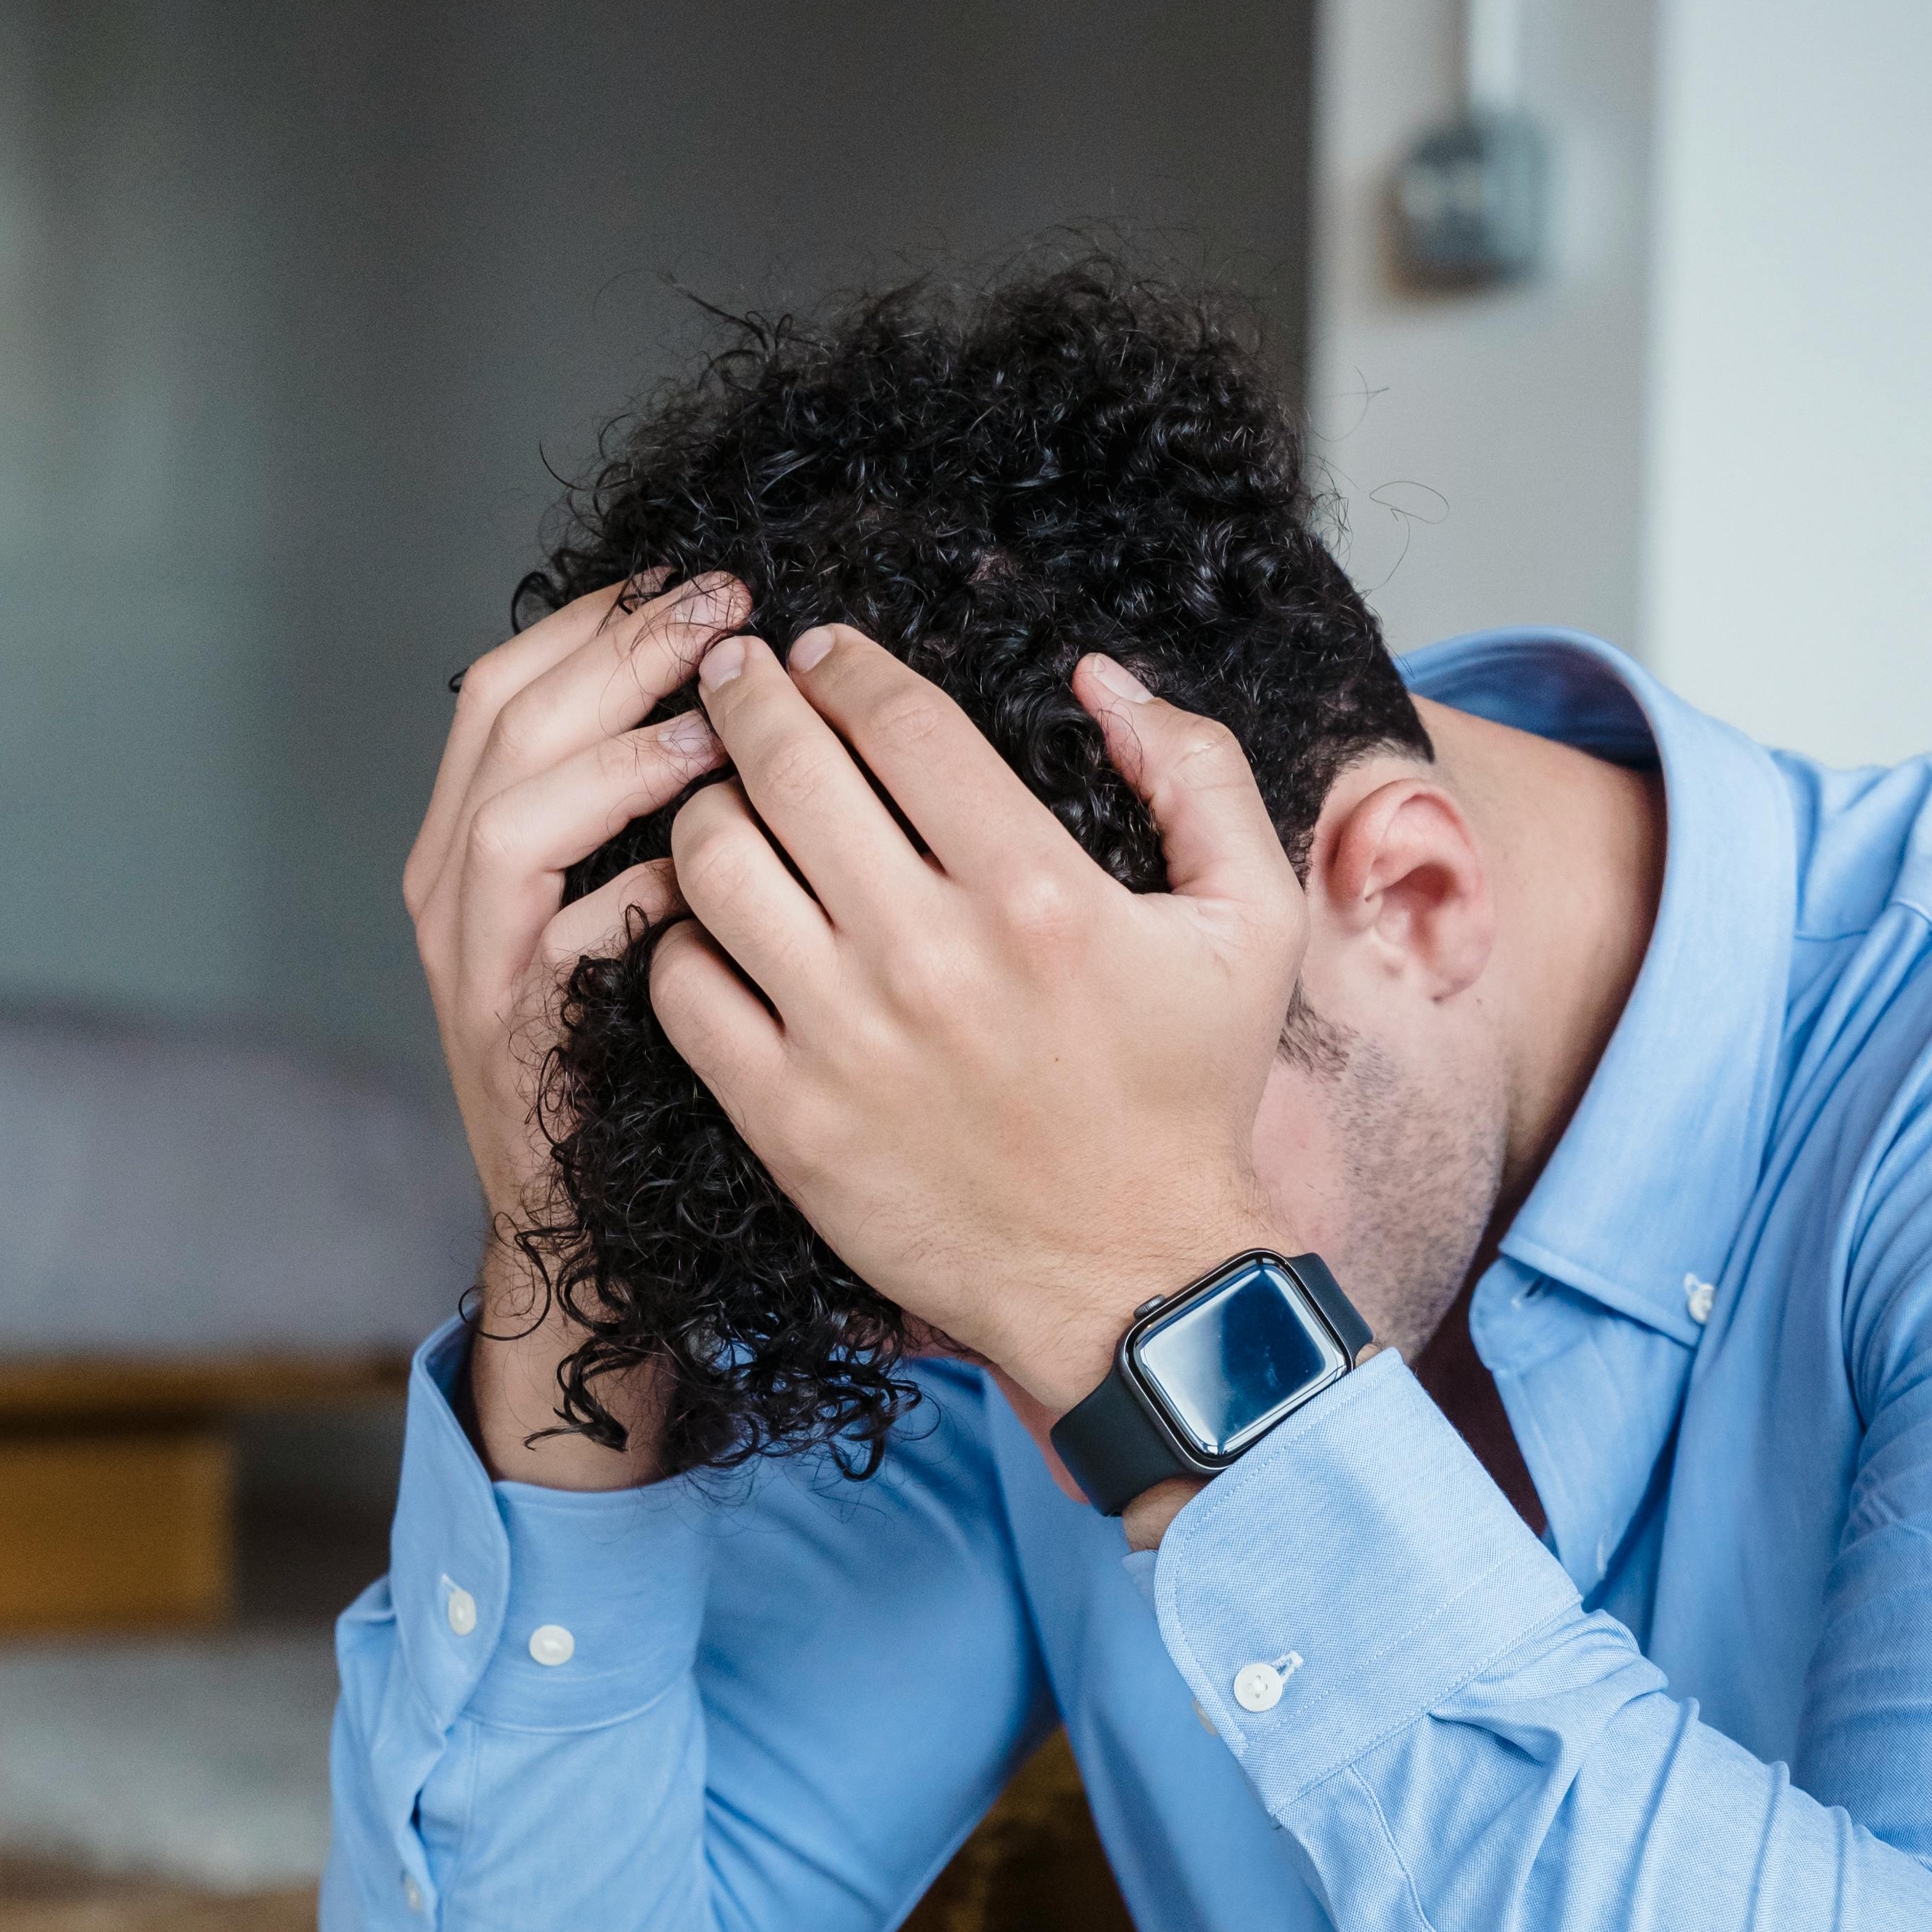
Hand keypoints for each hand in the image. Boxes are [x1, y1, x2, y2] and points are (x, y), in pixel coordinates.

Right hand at [401, 568, 746, 1478]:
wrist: (586, 1218)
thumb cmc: (632, 1048)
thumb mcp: (630, 901)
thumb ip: (647, 809)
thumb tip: (738, 694)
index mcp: (472, 834)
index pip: (511, 680)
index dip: (601, 617)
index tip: (703, 582)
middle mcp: (448, 883)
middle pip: (505, 715)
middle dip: (618, 649)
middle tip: (726, 611)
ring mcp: (469, 958)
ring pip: (512, 810)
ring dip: (619, 755)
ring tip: (716, 730)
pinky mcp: (509, 1031)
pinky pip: (560, 935)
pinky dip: (631, 890)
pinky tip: (706, 873)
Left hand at [654, 629, 1302, 1415]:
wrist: (1133, 1280)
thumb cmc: (1187, 1101)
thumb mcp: (1253, 923)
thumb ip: (1198, 774)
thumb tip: (1103, 679)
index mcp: (1036, 892)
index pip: (899, 721)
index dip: (843, 664)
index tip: (819, 651)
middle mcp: (929, 956)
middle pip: (785, 768)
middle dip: (745, 697)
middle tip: (734, 677)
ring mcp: (845, 1041)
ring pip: (713, 864)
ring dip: (704, 808)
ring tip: (719, 799)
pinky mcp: (788, 1121)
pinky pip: (682, 989)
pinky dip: (679, 937)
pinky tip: (709, 924)